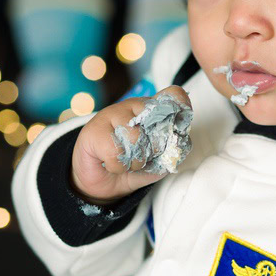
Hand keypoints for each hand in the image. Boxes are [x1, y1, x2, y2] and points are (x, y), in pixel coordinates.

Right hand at [70, 85, 191, 203]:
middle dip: (155, 148)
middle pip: (156, 120)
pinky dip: (117, 166)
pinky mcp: (94, 129)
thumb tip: (178, 152)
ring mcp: (112, 114)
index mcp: (152, 111)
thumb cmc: (128, 165)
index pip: (172, 96)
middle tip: (143, 157)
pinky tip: (112, 164)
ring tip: (127, 162)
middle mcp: (134, 107)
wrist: (97, 180)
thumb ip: (166, 158)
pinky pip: (115, 151)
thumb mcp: (153, 164)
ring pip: (136, 136)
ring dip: (135, 160)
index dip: (181, 106)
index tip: (179, 128)